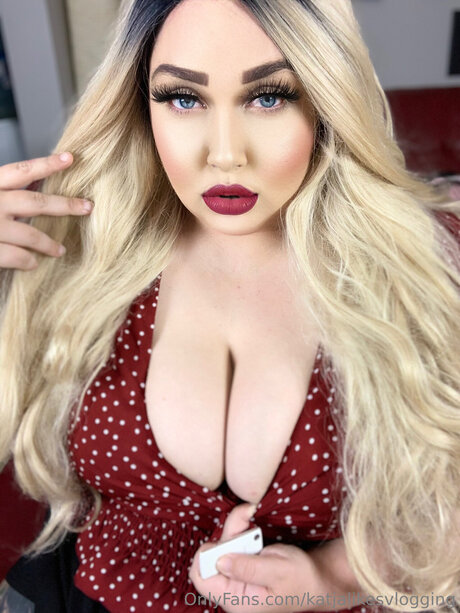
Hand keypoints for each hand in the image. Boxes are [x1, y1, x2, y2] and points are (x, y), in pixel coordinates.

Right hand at [0, 153, 92, 270]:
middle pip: (35, 202)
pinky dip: (28, 260)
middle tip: (87, 207)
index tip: (71, 158)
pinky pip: (16, 257)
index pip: (20, 171)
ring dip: (48, 243)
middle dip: (65, 204)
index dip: (46, 164)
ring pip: (29, 233)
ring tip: (59, 250)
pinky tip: (33, 263)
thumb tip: (32, 188)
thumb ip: (3, 193)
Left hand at [189, 503, 320, 612]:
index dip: (205, 557)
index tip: (225, 540)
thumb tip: (219, 561)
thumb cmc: (301, 579)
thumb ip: (248, 568)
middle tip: (245, 517)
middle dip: (226, 534)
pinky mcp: (244, 564)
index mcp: (238, 601)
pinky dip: (240, 528)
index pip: (202, 580)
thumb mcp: (277, 571)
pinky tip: (250, 519)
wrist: (318, 579)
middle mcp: (233, 591)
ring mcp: (237, 577)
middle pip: (211, 558)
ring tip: (249, 513)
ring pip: (222, 546)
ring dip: (234, 527)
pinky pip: (233, 543)